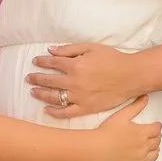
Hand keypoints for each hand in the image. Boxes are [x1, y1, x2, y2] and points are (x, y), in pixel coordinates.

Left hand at [27, 42, 144, 118]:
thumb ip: (70, 49)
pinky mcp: (86, 108)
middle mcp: (74, 82)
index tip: (35, 61)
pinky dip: (54, 112)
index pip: (52, 63)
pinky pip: (66, 113)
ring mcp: (79, 97)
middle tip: (29, 78)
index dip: (41, 62)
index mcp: (75, 65)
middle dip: (36, 78)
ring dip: (41, 94)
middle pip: (49, 81)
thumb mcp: (91, 48)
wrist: (131, 76)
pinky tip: (47, 109)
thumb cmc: (113, 59)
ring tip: (33, 92)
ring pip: (54, 97)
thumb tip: (51, 50)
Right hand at [91, 96, 161, 160]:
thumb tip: (146, 97)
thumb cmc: (106, 132)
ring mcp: (141, 160)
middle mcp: (145, 146)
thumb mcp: (122, 116)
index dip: (156, 127)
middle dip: (155, 138)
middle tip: (151, 136)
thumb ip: (136, 106)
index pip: (157, 129)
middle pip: (157, 142)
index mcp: (143, 132)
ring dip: (154, 150)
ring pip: (154, 155)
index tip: (154, 126)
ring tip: (150, 148)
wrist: (96, 150)